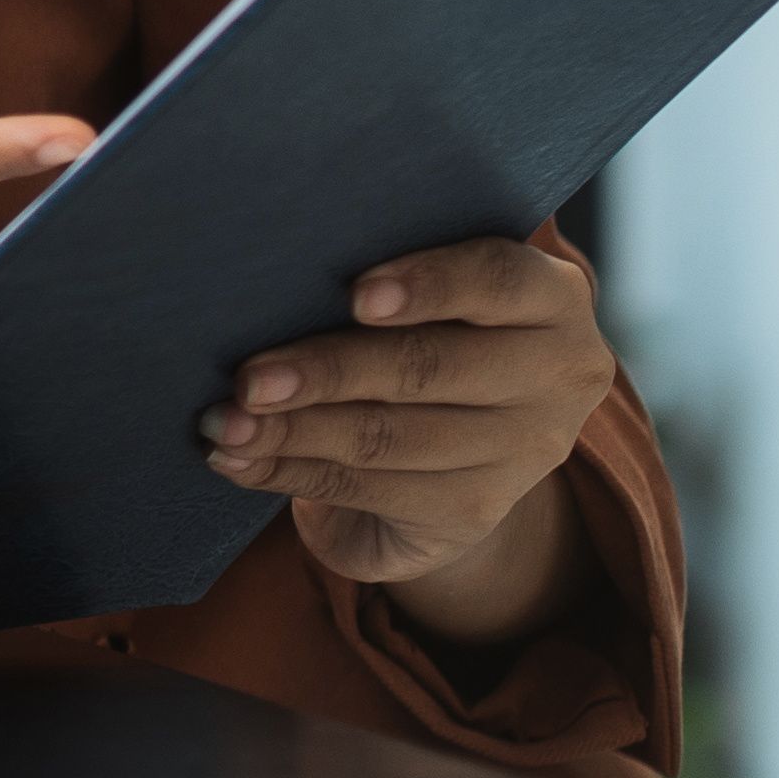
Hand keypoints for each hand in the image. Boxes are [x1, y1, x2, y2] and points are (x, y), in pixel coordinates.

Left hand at [202, 235, 611, 646]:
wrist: (459, 445)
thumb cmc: (423, 326)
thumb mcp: (430, 292)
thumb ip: (383, 274)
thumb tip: (270, 267)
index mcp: (551, 297)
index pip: (499, 280)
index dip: (429, 286)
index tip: (355, 296)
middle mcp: (556, 374)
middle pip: (430, 368)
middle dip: (328, 372)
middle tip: (247, 379)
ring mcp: (525, 450)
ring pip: (390, 438)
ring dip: (292, 432)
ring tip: (222, 424)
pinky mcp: (476, 510)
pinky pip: (369, 488)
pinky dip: (290, 472)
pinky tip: (236, 460)